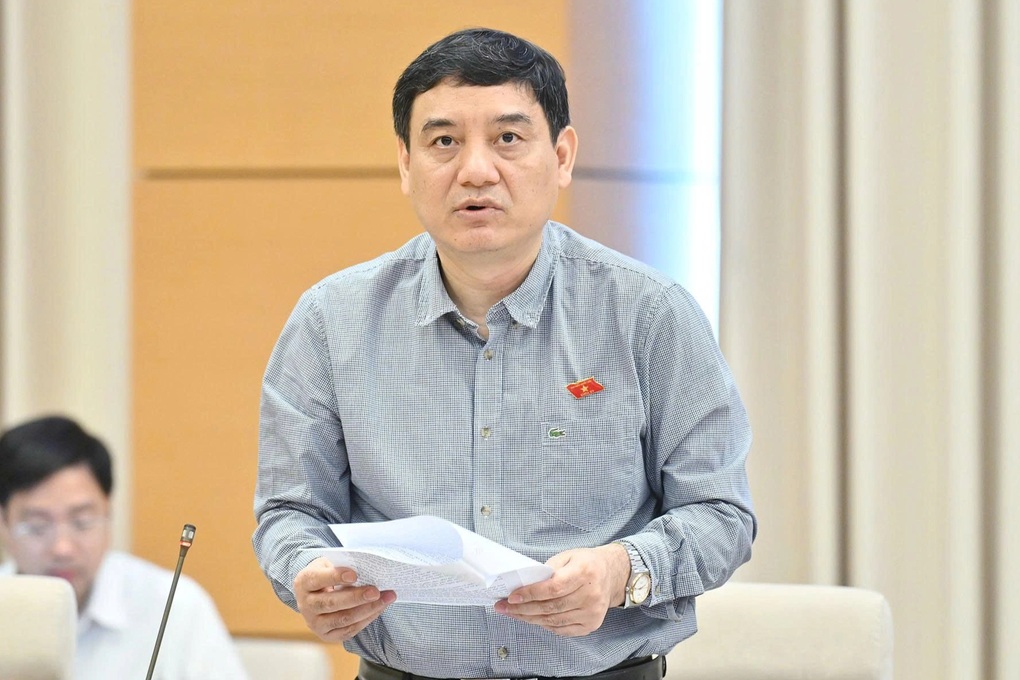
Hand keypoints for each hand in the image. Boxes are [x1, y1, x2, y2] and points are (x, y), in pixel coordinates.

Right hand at [293, 557, 396, 641]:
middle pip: (331, 603)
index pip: (318, 579)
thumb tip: (366, 569)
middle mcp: (305, 605)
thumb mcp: (328, 563)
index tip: (354, 575)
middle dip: (356, 597)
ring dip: (367, 609)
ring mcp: (315, 623)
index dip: (335, 577)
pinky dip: (367, 619)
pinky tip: (379, 608)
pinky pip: (349, 630)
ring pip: (343, 619)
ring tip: (386, 598)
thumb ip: (342, 565)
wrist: (315, 594)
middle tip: (376, 591)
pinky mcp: (326, 635)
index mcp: (304, 582)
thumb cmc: (326, 573)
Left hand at [494, 543, 630, 636]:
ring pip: (554, 621)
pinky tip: (532, 619)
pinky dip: (545, 625)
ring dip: (530, 618)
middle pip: (551, 607)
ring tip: (513, 614)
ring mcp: (592, 613)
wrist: (612, 574)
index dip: (530, 594)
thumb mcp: (567, 557)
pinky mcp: (591, 624)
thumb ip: (547, 571)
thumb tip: (524, 586)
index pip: (553, 588)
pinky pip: (562, 629)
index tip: (511, 596)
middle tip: (503, 607)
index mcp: (584, 572)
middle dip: (523, 609)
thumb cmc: (585, 563)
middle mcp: (591, 595)